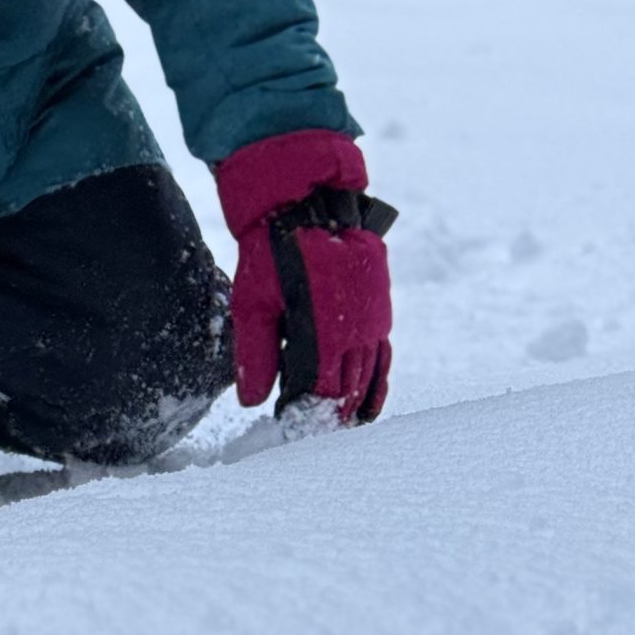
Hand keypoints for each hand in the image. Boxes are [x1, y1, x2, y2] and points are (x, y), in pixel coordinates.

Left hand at [215, 130, 394, 423]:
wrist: (307, 200)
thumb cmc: (272, 250)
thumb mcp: (252, 301)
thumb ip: (255, 354)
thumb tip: (253, 402)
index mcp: (322, 337)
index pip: (317, 398)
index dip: (303, 419)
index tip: (287, 432)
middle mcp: (355, 334)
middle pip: (347, 394)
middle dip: (328, 417)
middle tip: (310, 433)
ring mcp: (374, 322)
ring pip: (369, 380)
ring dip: (354, 405)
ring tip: (338, 427)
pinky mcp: (381, 308)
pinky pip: (383, 357)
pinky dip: (375, 383)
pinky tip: (366, 401)